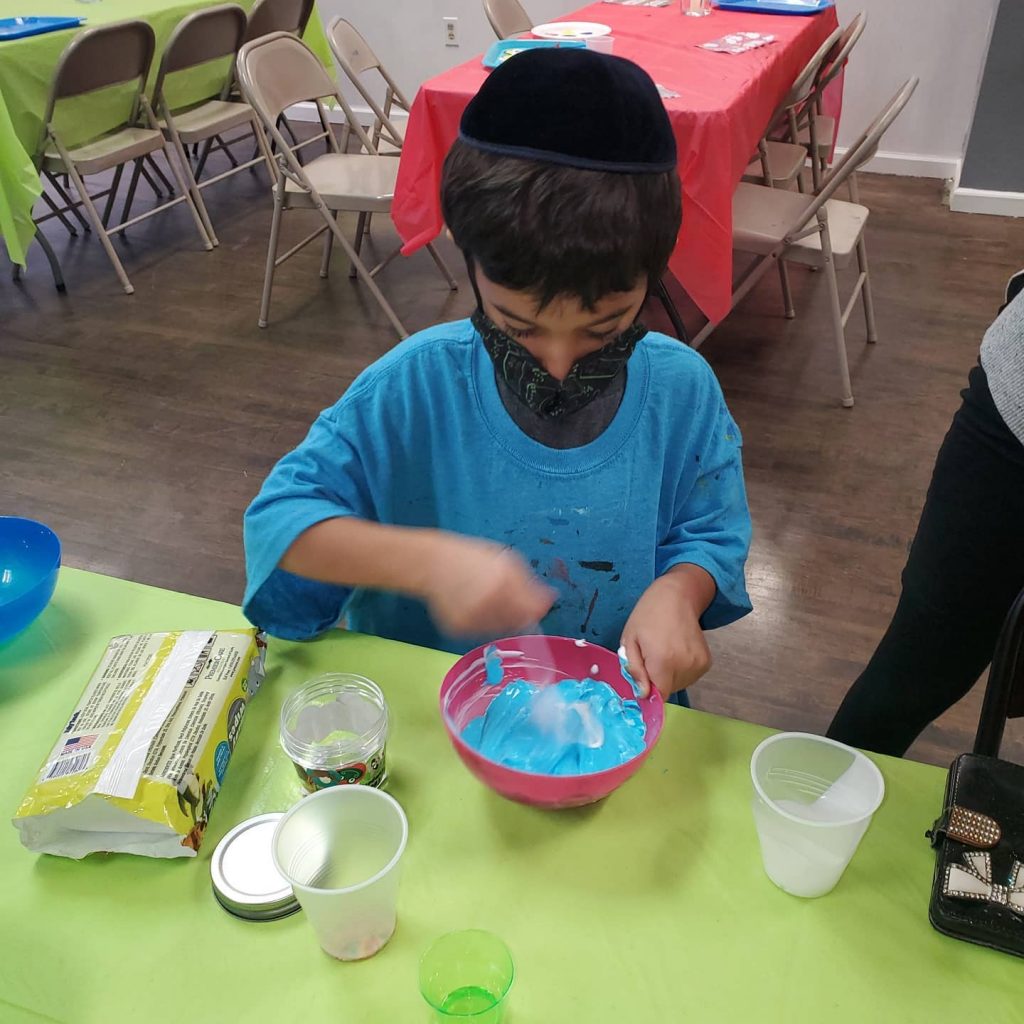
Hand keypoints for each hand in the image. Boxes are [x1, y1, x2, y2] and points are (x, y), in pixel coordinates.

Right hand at [421, 535, 555, 637]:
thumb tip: (550, 599)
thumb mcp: (506, 560)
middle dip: (519, 613)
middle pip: (519, 622)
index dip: (538, 607)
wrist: (432, 564)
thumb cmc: (472, 557)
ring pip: (501, 630)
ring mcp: (472, 619)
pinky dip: (482, 623)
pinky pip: (480, 632)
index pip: (534, 609)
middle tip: (505, 597)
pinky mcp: (458, 630)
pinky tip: (472, 606)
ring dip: (501, 619)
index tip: (537, 603)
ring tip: (486, 599)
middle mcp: (489, 604)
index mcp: (504, 583)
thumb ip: (529, 582)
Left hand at [620, 566, 715, 699]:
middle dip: (656, 679)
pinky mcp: (707, 662)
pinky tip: (676, 652)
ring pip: (679, 684)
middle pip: (668, 690)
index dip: (648, 691)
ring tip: (664, 651)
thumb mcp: (630, 639)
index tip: (642, 679)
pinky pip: (690, 677)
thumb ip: (634, 669)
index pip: (658, 695)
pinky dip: (681, 670)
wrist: (678, 596)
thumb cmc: (648, 615)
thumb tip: (643, 694)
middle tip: (650, 657)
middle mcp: (684, 666)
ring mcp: (698, 664)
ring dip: (669, 675)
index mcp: (663, 661)